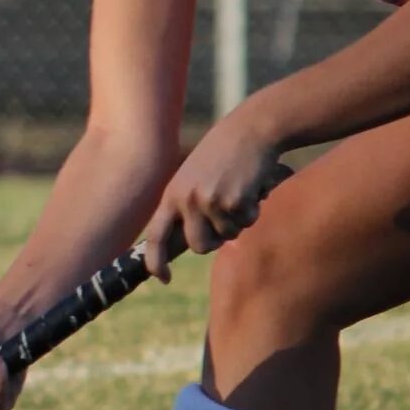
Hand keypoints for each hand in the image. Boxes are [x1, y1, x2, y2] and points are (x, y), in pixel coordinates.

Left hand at [138, 106, 285, 280]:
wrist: (249, 130)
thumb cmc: (221, 156)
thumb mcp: (192, 178)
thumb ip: (186, 208)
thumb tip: (188, 245)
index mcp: (171, 195)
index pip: (156, 236)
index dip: (156, 261)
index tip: (164, 279)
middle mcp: (187, 200)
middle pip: (199, 246)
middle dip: (214, 240)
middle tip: (224, 216)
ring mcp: (210, 201)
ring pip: (227, 235)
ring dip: (237, 221)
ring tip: (237, 191)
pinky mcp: (234, 201)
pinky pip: (247, 222)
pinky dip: (253, 210)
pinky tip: (250, 187)